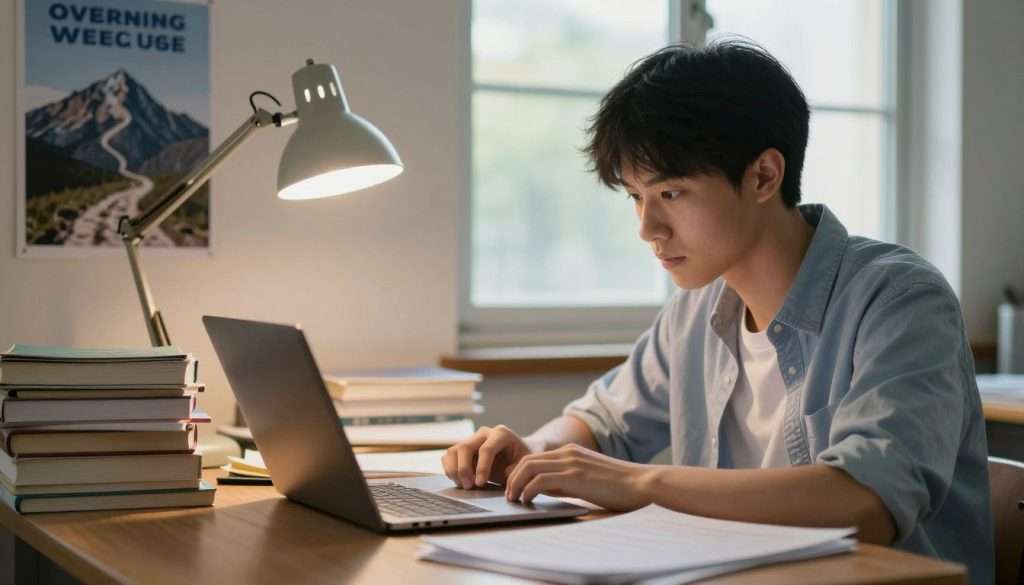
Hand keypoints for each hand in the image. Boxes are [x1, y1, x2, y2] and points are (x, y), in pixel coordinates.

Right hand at [441, 425, 538, 488]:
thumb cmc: (522, 460)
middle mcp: (484, 433)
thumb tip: (505, 476)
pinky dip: (449, 469)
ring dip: (454, 470)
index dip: (482, 467)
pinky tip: (458, 481)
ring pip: (453, 451)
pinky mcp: (463, 448)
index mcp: (501, 434)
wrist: (517, 454)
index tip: (480, 484)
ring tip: (464, 486)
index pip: (486, 449)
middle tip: (469, 486)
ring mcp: (471, 439)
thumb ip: (516, 470)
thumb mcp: (525, 465)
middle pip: (465, 447)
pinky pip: (448, 456)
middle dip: (464, 469)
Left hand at [504, 443, 650, 511]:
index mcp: (570, 452)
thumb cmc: (617, 488)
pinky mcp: (574, 476)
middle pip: (526, 460)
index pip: (534, 457)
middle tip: (508, 495)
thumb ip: (564, 480)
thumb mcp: (585, 480)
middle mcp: (567, 453)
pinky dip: (528, 490)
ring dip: (516, 484)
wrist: (640, 484)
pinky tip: (528, 501)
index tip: (512, 487)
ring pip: (528, 467)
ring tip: (514, 499)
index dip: (518, 472)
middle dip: (511, 478)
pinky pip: (540, 480)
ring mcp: (570, 463)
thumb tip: (542, 489)